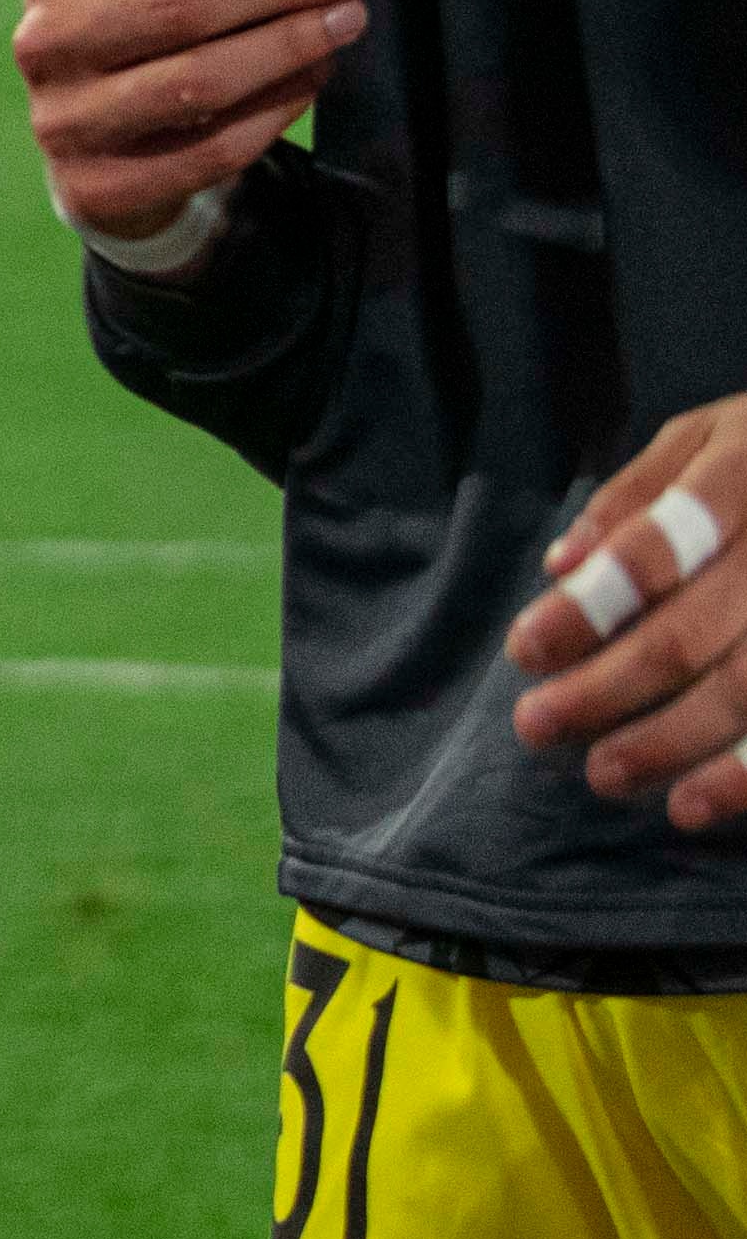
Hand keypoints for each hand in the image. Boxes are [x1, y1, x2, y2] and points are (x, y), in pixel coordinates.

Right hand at [13, 0, 368, 247]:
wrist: (97, 136)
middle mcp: (42, 38)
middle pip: (180, 1)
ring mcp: (63, 118)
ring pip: (195, 81)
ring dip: (290, 48)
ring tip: (351, 20)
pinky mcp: (96, 186)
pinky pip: (202, 152)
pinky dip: (271, 116)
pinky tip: (313, 82)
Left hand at [510, 399, 746, 826]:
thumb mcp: (712, 435)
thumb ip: (637, 495)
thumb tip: (562, 567)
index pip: (661, 547)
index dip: (590, 606)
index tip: (526, 650)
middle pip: (694, 631)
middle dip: (608, 687)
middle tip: (536, 727)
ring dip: (672, 742)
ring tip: (606, 775)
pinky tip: (697, 803)